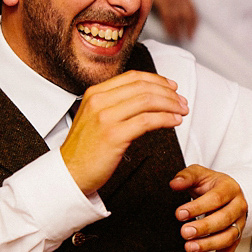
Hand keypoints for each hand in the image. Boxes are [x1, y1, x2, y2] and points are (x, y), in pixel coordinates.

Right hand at [60, 71, 188, 194]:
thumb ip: (115, 104)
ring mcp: (105, 117)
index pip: (133, 77)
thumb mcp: (95, 117)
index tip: (171, 87)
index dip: (157, 80)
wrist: (69, 173)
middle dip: (168, 93)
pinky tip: (173, 122)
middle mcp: (99, 101)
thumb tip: (146, 98)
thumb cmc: (85, 150)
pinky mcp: (114, 135)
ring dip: (170, 105)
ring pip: (147, 101)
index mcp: (95, 93)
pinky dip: (165, 119)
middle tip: (181, 101)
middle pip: (143, 87)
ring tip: (181, 111)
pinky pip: (147, 121)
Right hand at [150, 0, 196, 40]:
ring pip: (178, 17)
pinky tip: (170, 33)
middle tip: (190, 37)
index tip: (194, 28)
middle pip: (188, 14)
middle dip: (189, 26)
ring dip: (179, 29)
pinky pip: (169, 16)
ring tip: (178, 38)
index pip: (191, 8)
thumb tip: (170, 5)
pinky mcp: (163, 0)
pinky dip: (170, 26)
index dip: (193, 20)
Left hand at [170, 164, 247, 251]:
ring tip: (188, 248)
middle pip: (224, 220)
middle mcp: (238, 207)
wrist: (227, 192)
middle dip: (204, 228)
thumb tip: (174, 184)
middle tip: (184, 232)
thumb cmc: (210, 184)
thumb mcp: (199, 174)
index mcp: (230, 189)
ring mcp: (238, 225)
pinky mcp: (234, 240)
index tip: (179, 213)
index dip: (198, 207)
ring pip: (227, 239)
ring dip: (208, 245)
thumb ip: (186, 176)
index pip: (216, 199)